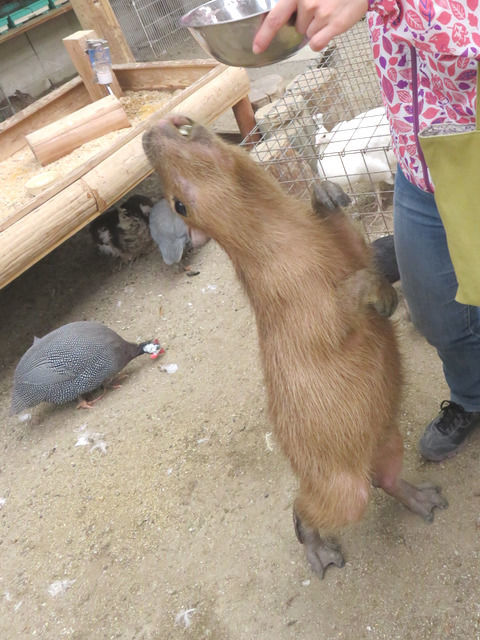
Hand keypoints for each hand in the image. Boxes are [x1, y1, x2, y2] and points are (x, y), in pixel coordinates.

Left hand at [252, 0, 368, 53]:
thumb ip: (295, 2)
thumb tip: (282, 18)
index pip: (274, 18)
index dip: (263, 35)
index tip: (257, 48)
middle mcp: (307, 2)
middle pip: (297, 28)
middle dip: (306, 21)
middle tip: (321, 7)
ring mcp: (322, 14)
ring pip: (308, 35)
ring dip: (317, 27)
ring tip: (331, 10)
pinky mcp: (335, 25)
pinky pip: (317, 43)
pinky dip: (322, 39)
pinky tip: (331, 26)